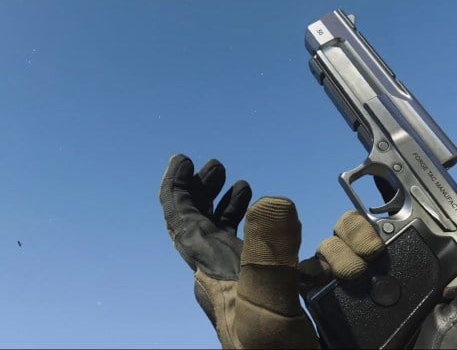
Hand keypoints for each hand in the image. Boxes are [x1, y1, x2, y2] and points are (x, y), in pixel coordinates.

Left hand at [159, 154, 317, 348]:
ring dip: (227, 210)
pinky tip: (269, 232)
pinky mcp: (260, 298)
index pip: (180, 222)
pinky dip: (253, 232)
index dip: (178, 188)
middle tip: (216, 168)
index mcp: (211, 272)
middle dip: (204, 192)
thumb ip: (270, 253)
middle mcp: (219, 277)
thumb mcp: (269, 302)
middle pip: (197, 226)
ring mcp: (238, 288)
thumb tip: (272, 201)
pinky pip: (245, 254)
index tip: (182, 160)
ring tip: (241, 188)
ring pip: (220, 239)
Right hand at [298, 202, 456, 348]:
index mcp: (424, 278)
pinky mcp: (336, 321)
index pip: (394, 231)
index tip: (377, 236)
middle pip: (354, 238)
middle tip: (370, 255)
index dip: (379, 221)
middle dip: (352, 233)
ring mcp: (359, 304)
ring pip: (330, 258)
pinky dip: (308, 277)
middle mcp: (387, 286)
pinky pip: (313, 290)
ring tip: (350, 274)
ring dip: (332, 254)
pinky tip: (314, 280)